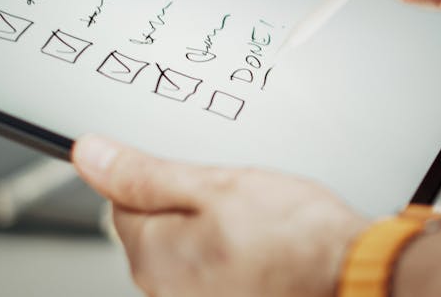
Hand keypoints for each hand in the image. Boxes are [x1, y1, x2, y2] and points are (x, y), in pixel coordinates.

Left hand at [72, 135, 368, 296]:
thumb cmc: (293, 234)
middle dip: (189, 203)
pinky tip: (264, 242)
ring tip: (257, 218)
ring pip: (190, 247)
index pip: (122, 199)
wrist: (350, 275)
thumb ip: (144, 173)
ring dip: (214, 228)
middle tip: (234, 193)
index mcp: (151, 254)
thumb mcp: (214, 185)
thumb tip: (90, 156)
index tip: (193, 170)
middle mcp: (165, 290)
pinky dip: (234, 252)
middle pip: (156, 227)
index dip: (159, 175)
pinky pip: (215, 268)